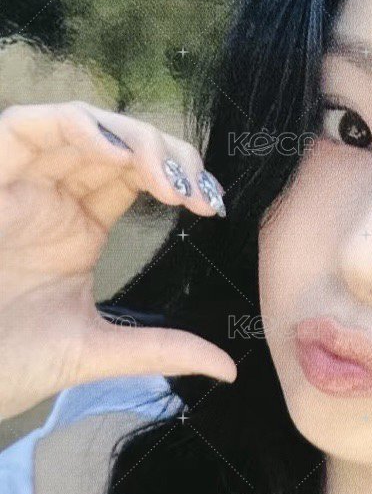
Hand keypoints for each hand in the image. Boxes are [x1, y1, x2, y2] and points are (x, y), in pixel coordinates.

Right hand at [0, 100, 236, 418]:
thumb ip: (161, 349)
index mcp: (79, 225)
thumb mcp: (96, 350)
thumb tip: (228, 368)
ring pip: (79, 124)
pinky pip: (23, 127)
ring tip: (166, 177)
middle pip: (118, 142)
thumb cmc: (10, 361)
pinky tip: (113, 151)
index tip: (212, 206)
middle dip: (167, 155)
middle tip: (198, 192)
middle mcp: (53, 196)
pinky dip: (71, 125)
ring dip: (130, 137)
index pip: (138, 176)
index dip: (181, 176)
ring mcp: (20, 184)